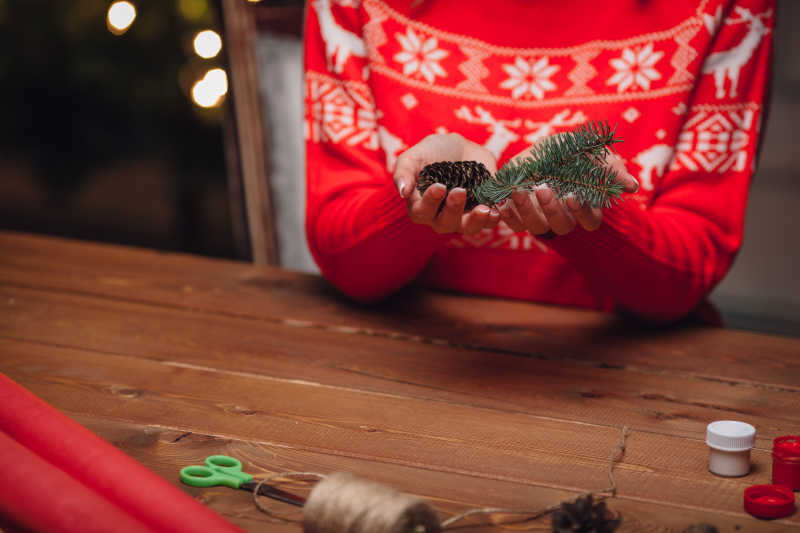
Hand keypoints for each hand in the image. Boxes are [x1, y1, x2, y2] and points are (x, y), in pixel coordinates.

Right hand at [393, 133, 500, 234]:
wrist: (460, 148)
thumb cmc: (432, 153)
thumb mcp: (414, 157)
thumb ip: (404, 172)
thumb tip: (402, 192)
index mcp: (420, 206)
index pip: (421, 212)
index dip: (430, 202)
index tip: (439, 187)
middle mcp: (440, 217)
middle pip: (445, 223)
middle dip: (453, 209)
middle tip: (460, 191)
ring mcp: (462, 217)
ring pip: (468, 228)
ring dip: (476, 221)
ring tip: (483, 208)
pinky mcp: (482, 213)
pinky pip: (488, 222)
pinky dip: (493, 219)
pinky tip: (496, 210)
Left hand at [498, 147, 638, 235]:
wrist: (536, 149)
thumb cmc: (569, 151)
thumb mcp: (588, 151)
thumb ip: (609, 167)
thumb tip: (631, 186)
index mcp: (585, 205)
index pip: (590, 221)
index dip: (583, 212)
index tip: (572, 195)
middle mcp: (563, 216)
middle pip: (563, 227)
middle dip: (553, 210)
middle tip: (544, 188)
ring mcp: (540, 218)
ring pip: (536, 227)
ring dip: (527, 211)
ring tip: (519, 190)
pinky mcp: (519, 215)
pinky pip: (514, 224)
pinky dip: (508, 216)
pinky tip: (503, 204)